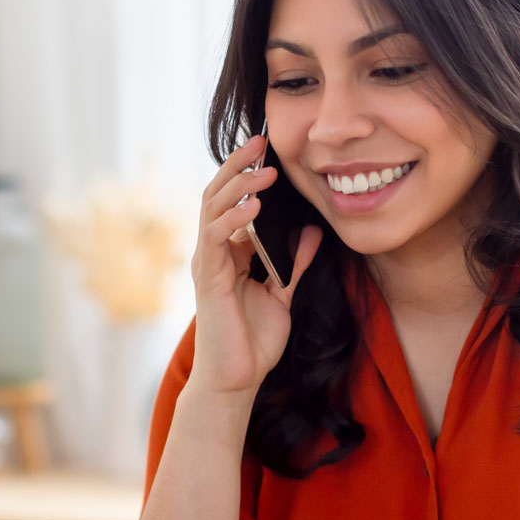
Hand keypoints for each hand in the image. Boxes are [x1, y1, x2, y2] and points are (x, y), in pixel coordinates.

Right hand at [188, 134, 325, 398]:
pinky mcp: (207, 279)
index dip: (247, 172)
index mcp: (228, 252)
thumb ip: (294, 264)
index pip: (232, 199)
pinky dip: (233, 218)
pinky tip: (254, 206)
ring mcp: (207, 263)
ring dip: (239, 185)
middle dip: (238, 165)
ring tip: (264, 170)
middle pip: (217, 194)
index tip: (269, 150)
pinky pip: (215, 238)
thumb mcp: (283, 295)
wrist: (237, 379)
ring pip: (213, 209)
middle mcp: (213, 251)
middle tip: (261, 140)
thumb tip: (312, 233)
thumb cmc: (253, 341)